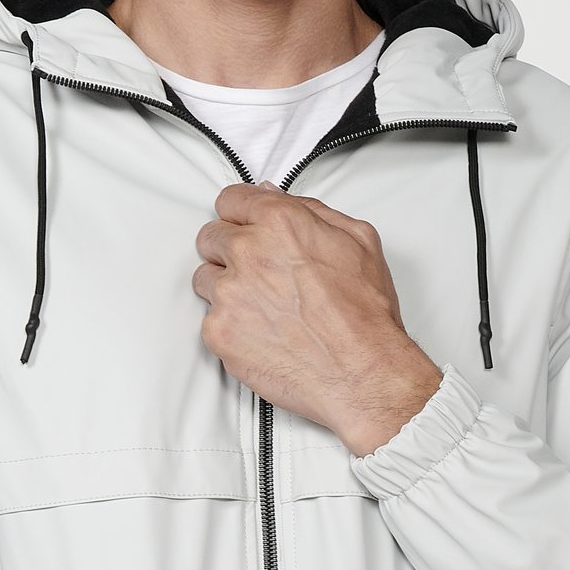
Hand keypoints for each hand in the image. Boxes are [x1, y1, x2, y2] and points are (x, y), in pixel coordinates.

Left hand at [193, 182, 441, 454]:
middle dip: (230, 250)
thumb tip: (273, 196)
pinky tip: (261, 332)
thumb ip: (310, 209)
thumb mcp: (357, 239)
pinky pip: (209, 318)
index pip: (230, 200)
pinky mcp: (219, 331)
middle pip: (211, 237)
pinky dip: (230, 325)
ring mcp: (229, 293)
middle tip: (259, 272)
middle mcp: (248, 251)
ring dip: (227, 288)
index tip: (246, 227)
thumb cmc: (364, 312)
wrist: (362, 372)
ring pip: (205, 278)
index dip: (240, 214)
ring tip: (264, 306)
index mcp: (279, 221)